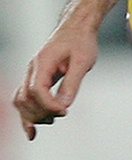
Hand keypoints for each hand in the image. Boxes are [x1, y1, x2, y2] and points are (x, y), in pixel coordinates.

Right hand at [13, 19, 98, 140]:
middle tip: (61, 114)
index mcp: (43, 61)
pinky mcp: (36, 79)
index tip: (64, 110)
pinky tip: (32, 131)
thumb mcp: (82, 60)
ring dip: (34, 115)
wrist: (78, 27)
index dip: (48, 104)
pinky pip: (25, 99)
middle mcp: (33, 69)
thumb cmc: (81, 40)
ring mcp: (32, 74)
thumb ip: (72, 83)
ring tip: (53, 118)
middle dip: (41, 112)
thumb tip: (64, 105)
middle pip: (25, 99)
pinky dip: (28, 115)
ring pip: (21, 101)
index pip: (36, 89)